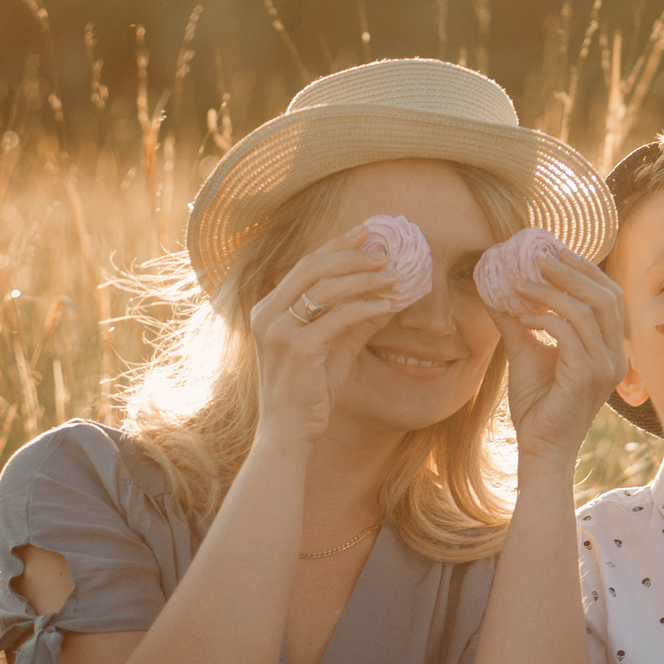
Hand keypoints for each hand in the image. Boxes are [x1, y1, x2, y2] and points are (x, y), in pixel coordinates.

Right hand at [249, 226, 425, 448]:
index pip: (303, 265)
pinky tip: (389, 305)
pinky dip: (367, 307)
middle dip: (352, 255)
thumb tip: (388, 296)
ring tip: (395, 276)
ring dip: (365, 279)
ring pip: (325, 288)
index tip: (366, 232)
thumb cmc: (310, 391)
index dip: (336, 246)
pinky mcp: (299, 348)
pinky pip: (338, 317)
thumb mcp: (335, 347)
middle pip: (311, 267)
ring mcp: (279, 330)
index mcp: (269, 309)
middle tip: (386, 251)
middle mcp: (267, 314)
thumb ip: (356, 320)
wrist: (289, 431)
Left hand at [492, 249, 627, 463]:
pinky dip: (544, 319)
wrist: (540, 446)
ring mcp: (605, 367)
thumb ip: (519, 321)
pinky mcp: (587, 377)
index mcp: (610, 348)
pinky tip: (521, 318)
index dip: (585, 270)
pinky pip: (569, 334)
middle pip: (607, 296)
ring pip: (589, 311)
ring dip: (552, 291)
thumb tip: (495, 288)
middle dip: (573, 272)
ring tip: (521, 283)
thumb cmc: (538, 404)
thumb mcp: (527, 352)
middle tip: (539, 257)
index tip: (554, 251)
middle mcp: (615, 356)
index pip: (610, 297)